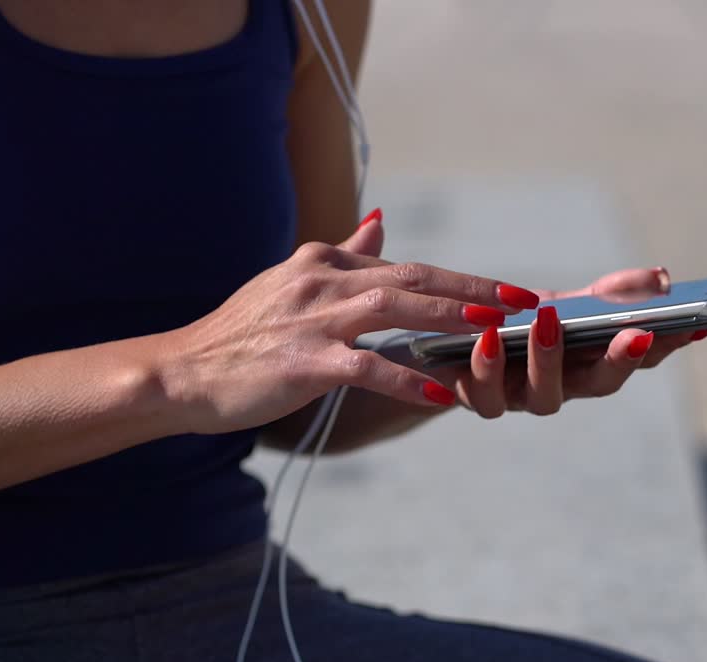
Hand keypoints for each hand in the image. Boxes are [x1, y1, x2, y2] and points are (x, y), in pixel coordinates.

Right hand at [155, 216, 540, 433]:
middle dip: (473, 290)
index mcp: (324, 262)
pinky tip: (441, 393)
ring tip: (495, 330)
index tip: (508, 290)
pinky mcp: (303, 362)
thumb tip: (381, 223)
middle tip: (523, 300)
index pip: (407, 266)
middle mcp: (322, 281)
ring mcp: (312, 320)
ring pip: (395, 309)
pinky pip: (365, 368)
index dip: (463, 279)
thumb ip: (344, 254)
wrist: (183, 371)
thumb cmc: (243, 333)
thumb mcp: (294, 281)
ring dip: (449, 317)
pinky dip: (405, 379)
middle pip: (413, 279)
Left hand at [433, 267, 706, 417]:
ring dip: (549, 361)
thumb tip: (661, 276)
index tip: (694, 324)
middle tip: (636, 332)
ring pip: (543, 397)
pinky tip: (490, 335)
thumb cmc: (520, 323)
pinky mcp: (476, 397)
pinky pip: (483, 393)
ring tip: (548, 320)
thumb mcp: (566, 303)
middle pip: (601, 384)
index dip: (669, 345)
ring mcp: (521, 399)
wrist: (450, 348)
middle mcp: (564, 389)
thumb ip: (612, 293)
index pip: (641, 358)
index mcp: (592, 364)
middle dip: (621, 360)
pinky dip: (487, 365)